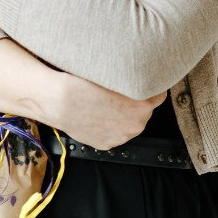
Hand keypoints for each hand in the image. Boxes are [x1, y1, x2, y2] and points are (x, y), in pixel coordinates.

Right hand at [50, 71, 166, 149]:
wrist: (59, 101)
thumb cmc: (83, 83)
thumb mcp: (113, 73)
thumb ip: (132, 77)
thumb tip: (141, 72)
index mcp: (141, 106)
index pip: (158, 96)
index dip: (151, 87)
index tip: (144, 82)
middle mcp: (135, 125)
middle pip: (144, 111)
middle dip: (137, 101)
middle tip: (122, 89)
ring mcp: (120, 137)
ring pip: (129, 123)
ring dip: (124, 114)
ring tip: (108, 101)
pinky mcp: (106, 144)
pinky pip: (115, 132)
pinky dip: (111, 124)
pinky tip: (99, 113)